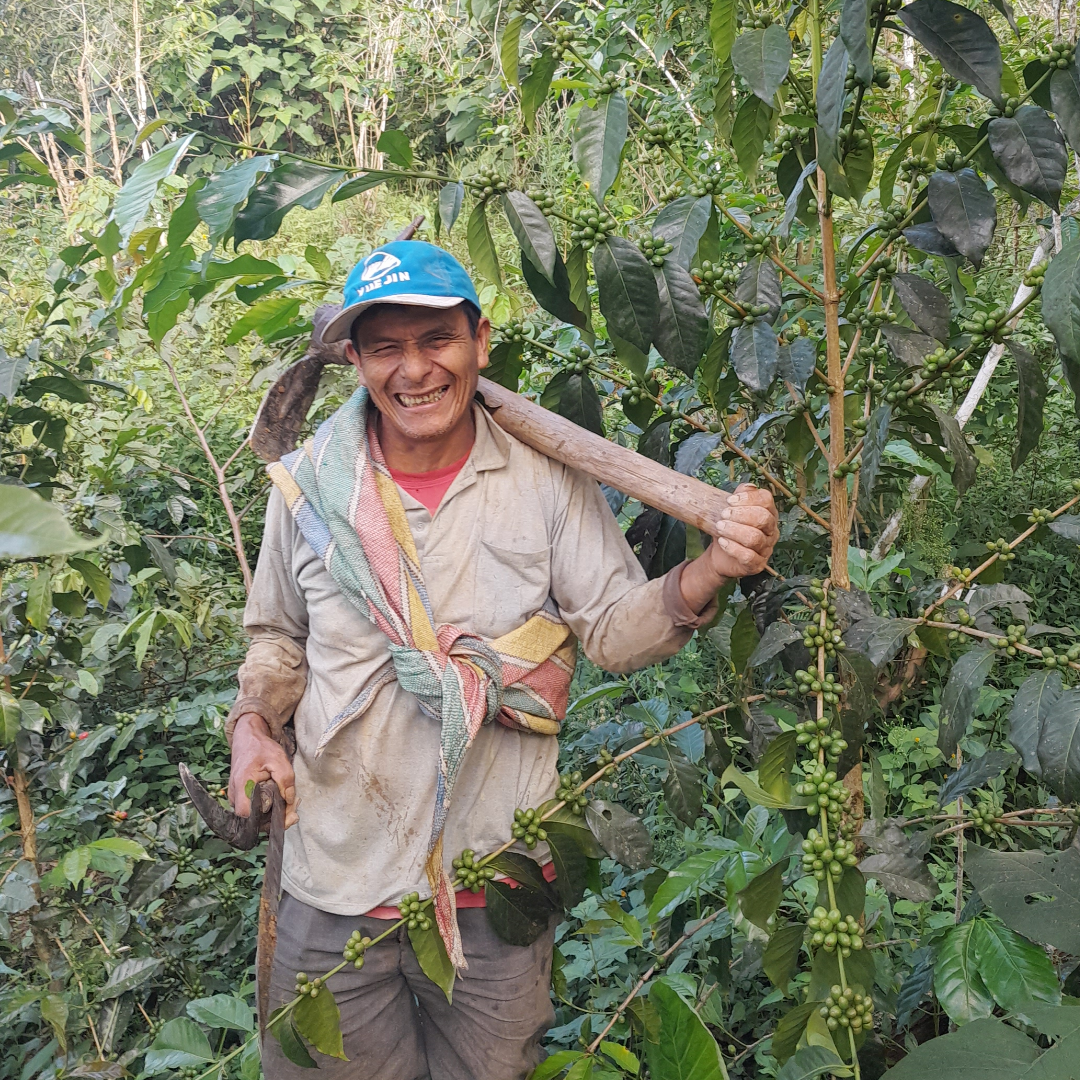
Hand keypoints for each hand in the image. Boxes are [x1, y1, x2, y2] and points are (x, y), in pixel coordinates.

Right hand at [229, 713, 297, 828]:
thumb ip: (286, 780)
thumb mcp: (279, 759)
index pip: (246, 813)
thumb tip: (290, 800)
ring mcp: (236, 797)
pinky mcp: (241, 797)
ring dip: (274, 815)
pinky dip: (269, 809)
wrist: (247, 739)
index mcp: (242, 784)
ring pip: (254, 816)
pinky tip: (283, 802)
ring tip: (292, 805)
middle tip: (294, 812)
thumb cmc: (261, 748)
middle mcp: (235, 794)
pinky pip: (254, 809)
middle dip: (275, 820)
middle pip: (252, 819)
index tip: (282, 815)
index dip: (263, 820)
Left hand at [679, 484, 778, 612]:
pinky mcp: (757, 564)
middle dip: (740, 514)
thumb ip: (740, 496)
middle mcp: (771, 530)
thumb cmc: (729, 529)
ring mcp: (766, 549)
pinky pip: (749, 556)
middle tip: (723, 515)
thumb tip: (748, 486)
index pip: (766, 500)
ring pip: (755, 538)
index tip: (729, 501)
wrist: (721, 555)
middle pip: (763, 518)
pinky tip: (722, 542)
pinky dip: (733, 548)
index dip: (748, 498)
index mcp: (768, 513)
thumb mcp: (732, 510)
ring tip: (720, 527)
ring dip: (734, 531)